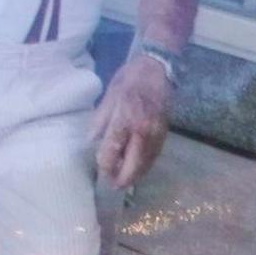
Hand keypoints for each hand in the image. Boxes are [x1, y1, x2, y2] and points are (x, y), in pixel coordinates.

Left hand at [90, 57, 171, 190]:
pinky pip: (154, 158)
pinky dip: (144, 167)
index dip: (105, 166)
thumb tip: (91, 143)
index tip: (100, 170)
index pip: (112, 153)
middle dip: (121, 179)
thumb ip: (99, 122)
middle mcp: (142, 132)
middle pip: (132, 167)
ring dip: (134, 176)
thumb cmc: (128, 81)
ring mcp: (156, 135)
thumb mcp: (108, 97)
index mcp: (124, 120)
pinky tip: (136, 168)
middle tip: (112, 185)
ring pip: (145, 166)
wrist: (156, 70)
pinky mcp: (164, 136)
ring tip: (122, 180)